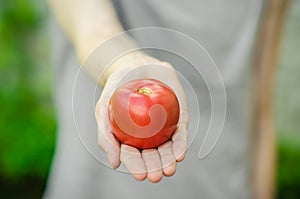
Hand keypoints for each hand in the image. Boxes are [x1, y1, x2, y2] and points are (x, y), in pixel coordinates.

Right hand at [95, 61, 187, 182]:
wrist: (132, 66)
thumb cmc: (116, 90)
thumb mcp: (103, 111)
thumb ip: (105, 136)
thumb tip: (115, 163)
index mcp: (130, 139)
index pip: (133, 156)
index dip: (137, 167)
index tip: (140, 175)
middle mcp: (148, 136)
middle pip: (152, 155)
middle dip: (154, 168)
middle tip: (156, 176)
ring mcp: (164, 127)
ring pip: (168, 148)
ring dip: (169, 161)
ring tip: (169, 169)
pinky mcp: (177, 117)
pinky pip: (180, 133)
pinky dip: (180, 144)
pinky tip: (179, 154)